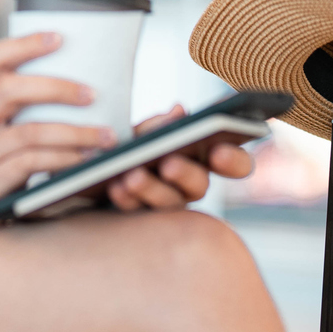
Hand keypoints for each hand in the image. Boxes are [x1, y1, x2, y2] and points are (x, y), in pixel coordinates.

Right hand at [0, 32, 112, 238]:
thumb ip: (25, 112)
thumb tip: (84, 95)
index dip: (25, 44)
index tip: (59, 37)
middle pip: (10, 90)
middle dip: (56, 88)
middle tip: (92, 94)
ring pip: (28, 132)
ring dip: (73, 132)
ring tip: (105, 136)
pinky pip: (30, 165)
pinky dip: (63, 159)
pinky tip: (85, 161)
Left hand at [104, 104, 255, 211]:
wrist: (97, 170)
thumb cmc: (131, 143)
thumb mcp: (142, 130)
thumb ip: (160, 125)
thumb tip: (179, 112)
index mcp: (206, 157)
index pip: (236, 163)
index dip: (233, 160)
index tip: (219, 152)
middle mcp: (193, 184)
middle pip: (200, 185)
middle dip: (185, 174)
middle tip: (169, 164)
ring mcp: (169, 203)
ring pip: (169, 202)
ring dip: (151, 188)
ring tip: (132, 176)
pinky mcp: (143, 219)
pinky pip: (138, 211)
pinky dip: (127, 197)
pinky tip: (116, 186)